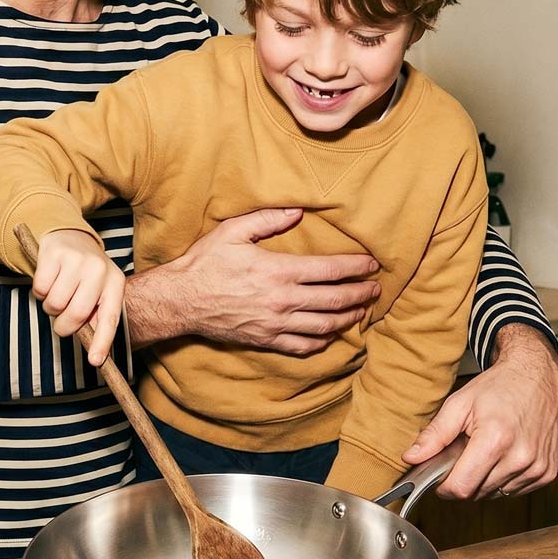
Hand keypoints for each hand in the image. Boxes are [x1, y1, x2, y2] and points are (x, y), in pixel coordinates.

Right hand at [32, 229, 124, 365]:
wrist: (70, 236)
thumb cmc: (85, 273)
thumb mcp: (99, 290)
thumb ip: (96, 316)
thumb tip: (95, 351)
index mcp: (115, 282)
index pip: (110, 317)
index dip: (102, 342)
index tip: (95, 362)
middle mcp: (99, 269)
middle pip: (77, 314)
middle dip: (64, 326)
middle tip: (61, 322)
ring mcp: (77, 259)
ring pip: (55, 304)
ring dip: (50, 308)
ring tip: (57, 294)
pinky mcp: (54, 254)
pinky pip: (40, 290)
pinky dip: (39, 292)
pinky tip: (49, 280)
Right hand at [124, 207, 381, 354]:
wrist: (181, 301)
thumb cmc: (205, 263)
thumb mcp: (232, 231)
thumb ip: (267, 219)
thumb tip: (297, 212)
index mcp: (277, 271)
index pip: (330, 271)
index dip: (355, 268)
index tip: (371, 264)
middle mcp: (282, 300)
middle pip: (335, 300)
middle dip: (361, 294)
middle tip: (376, 289)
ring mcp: (276, 324)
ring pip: (325, 325)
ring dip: (349, 318)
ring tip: (362, 310)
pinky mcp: (267, 340)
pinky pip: (303, 346)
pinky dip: (323, 341)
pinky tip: (332, 333)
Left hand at [402, 323, 557, 498]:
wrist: (538, 376)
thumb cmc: (499, 386)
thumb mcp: (459, 404)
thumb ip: (434, 435)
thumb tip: (411, 458)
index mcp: (495, 440)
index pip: (461, 488)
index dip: (445, 486)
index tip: (441, 478)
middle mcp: (520, 458)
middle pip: (477, 493)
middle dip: (464, 479)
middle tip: (465, 453)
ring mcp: (537, 468)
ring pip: (495, 494)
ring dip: (484, 479)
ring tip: (486, 450)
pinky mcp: (548, 473)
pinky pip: (515, 491)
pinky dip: (504, 479)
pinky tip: (504, 455)